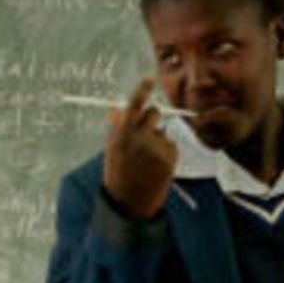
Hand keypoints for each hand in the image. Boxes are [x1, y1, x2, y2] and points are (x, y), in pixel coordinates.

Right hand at [101, 77, 176, 220]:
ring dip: (157, 139)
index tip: (149, 79)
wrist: (129, 203)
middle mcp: (140, 138)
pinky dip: (165, 152)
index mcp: (122, 134)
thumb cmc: (118, 174)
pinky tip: (155, 166)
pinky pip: (170, 145)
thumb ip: (116, 128)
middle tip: (145, 132)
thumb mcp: (112, 149)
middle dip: (152, 117)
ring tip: (146, 159)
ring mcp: (156, 147)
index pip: (135, 103)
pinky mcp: (169, 157)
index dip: (142, 89)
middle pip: (154, 113)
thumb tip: (116, 109)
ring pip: (162, 131)